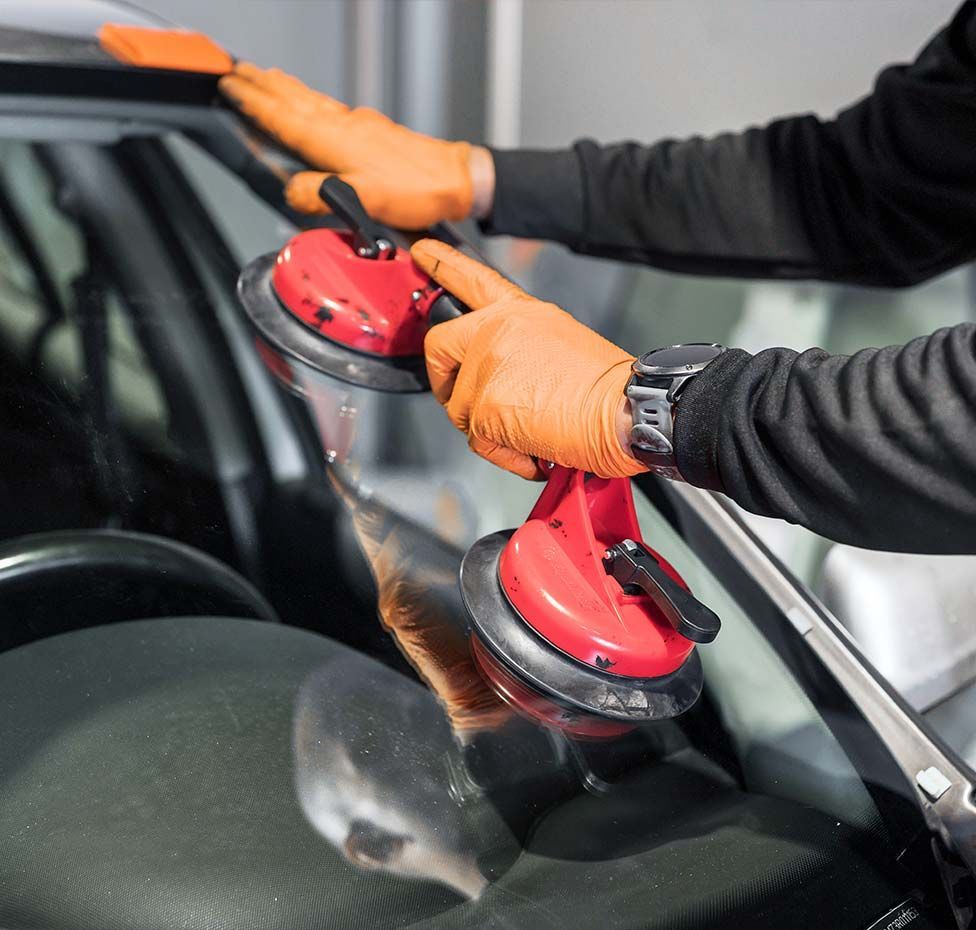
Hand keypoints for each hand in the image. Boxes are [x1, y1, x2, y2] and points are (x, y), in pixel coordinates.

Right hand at [219, 62, 494, 227]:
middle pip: (294, 99)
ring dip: (285, 88)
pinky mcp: (373, 129)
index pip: (283, 117)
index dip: (254, 103)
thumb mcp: (364, 200)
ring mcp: (359, 125)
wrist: (455, 180)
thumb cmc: (416, 190)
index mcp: (334, 140)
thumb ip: (321, 195)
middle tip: (237, 70)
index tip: (229, 86)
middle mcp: (344, 126)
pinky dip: (311, 100)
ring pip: (312, 100)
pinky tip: (312, 104)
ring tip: (266, 78)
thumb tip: (292, 190)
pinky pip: (330, 108)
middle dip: (263, 85)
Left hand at [412, 240, 645, 479]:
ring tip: (535, 430)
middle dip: (444, 381)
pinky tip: (537, 448)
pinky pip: (478, 441)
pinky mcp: (484, 405)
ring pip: (461, 409)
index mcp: (519, 314)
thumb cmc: (605, 387)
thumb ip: (519, 347)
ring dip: (492, 430)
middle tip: (466, 402)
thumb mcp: (559, 342)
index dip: (442, 263)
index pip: (473, 279)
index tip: (421, 252)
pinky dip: (507, 454)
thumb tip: (502, 376)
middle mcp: (497, 331)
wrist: (625, 410)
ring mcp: (487, 366)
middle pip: (440, 348)